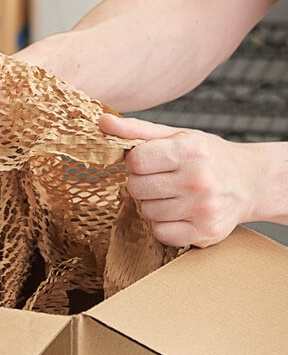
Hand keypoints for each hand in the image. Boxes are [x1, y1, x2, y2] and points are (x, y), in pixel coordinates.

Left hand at [99, 114, 258, 247]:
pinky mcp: (206, 233)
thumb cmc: (207, 156)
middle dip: (142, 182)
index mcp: (189, 150)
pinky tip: (179, 212)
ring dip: (153, 204)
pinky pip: (161, 233)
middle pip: (136, 187)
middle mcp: (198, 179)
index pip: (136, 160)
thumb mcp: (175, 135)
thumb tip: (102, 121)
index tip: (150, 161)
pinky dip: (164, 224)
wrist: (251, 182)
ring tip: (173, 194)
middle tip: (162, 178)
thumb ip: (135, 129)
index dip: (136, 162)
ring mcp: (204, 209)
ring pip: (146, 211)